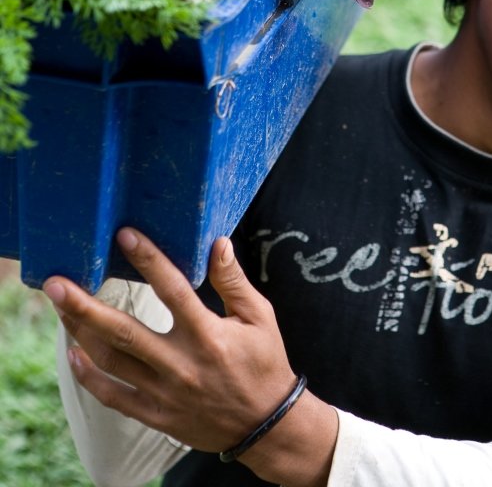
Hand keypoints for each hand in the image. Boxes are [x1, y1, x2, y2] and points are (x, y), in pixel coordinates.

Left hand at [43, 228, 336, 482]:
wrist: (266, 425)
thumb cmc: (264, 363)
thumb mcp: (259, 317)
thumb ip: (233, 280)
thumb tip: (218, 242)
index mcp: (208, 335)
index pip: (172, 290)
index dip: (148, 260)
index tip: (124, 235)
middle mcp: (182, 365)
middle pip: (124, 332)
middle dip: (86, 307)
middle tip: (57, 284)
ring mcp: (165, 393)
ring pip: (112, 362)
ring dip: (81, 333)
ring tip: (60, 307)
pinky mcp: (157, 415)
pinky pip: (114, 397)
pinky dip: (90, 377)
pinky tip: (73, 354)